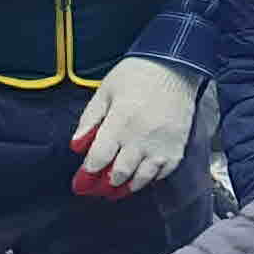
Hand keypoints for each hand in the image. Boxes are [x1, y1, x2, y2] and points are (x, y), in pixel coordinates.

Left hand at [71, 57, 202, 198]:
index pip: (99, 158)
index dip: (87, 173)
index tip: (81, 180)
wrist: (176, 66)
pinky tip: (140, 177)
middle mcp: (141, 138)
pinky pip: (162, 174)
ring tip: (117, 187)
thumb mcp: (105, 90)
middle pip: (118, 174)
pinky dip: (149, 179)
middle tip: (97, 187)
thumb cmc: (137, 74)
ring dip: (126, 186)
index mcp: (120, 122)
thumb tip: (76, 145)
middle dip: (104, 184)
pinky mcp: (177, 148)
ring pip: (141, 179)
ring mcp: (162, 145)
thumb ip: (90, 119)